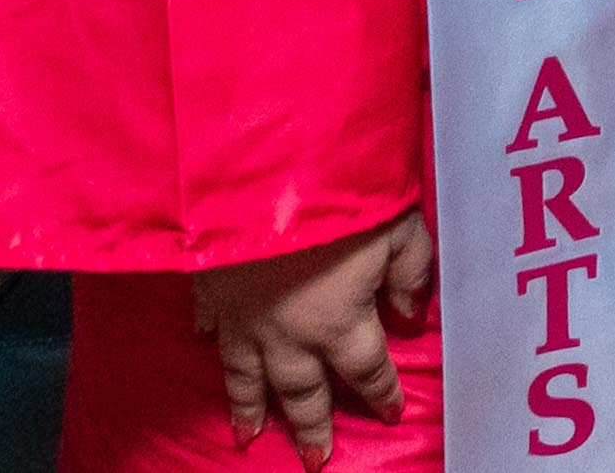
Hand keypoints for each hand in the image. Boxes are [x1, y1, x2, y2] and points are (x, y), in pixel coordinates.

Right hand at [189, 209, 431, 463]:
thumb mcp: (401, 230)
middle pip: (303, 390)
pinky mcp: (210, 289)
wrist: (262, 172)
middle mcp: (289, 333)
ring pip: (246, 376)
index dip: (381, 393)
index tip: (390, 413)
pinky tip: (203, 345)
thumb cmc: (343, 197)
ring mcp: (243, 315)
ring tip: (248, 437)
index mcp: (340, 323)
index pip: (367, 370)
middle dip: (312, 426)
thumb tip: (411, 313)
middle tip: (315, 461)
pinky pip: (209, 322)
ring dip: (249, 408)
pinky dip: (207, 338)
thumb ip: (411, 275)